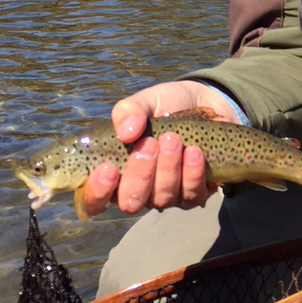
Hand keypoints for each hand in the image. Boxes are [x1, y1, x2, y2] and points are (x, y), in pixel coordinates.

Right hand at [82, 80, 238, 214]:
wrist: (206, 103)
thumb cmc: (166, 106)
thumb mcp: (145, 101)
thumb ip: (128, 111)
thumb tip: (126, 133)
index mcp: (116, 172)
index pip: (95, 200)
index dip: (97, 191)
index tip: (108, 168)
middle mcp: (139, 189)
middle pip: (130, 202)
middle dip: (140, 175)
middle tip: (149, 144)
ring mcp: (167, 195)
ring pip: (162, 198)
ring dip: (168, 168)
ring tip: (173, 139)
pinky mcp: (195, 193)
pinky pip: (192, 195)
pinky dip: (192, 173)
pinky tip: (195, 152)